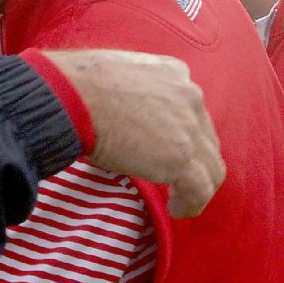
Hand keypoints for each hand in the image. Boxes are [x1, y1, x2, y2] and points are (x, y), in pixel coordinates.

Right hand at [40, 49, 224, 218]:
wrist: (72, 95)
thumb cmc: (77, 84)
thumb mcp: (116, 72)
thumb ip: (132, 89)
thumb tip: (119, 110)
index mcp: (173, 73)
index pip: (190, 108)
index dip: (181, 132)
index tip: (164, 146)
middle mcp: (189, 96)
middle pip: (206, 137)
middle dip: (193, 158)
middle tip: (173, 176)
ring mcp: (188, 128)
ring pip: (211, 166)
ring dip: (198, 185)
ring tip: (179, 198)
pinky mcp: (180, 157)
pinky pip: (200, 190)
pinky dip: (191, 204)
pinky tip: (176, 209)